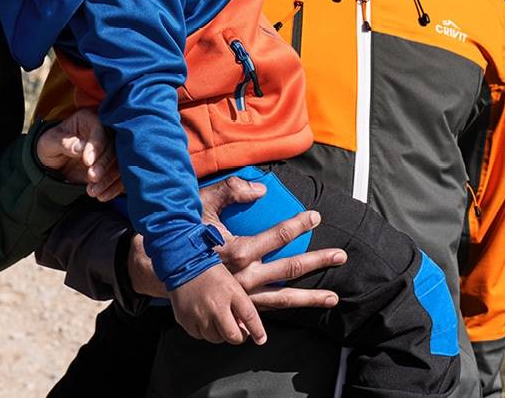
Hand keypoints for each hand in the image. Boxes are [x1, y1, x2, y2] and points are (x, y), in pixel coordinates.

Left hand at [35, 112, 122, 197]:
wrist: (55, 161)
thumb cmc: (51, 145)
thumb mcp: (49, 142)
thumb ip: (64, 143)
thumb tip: (81, 148)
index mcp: (89, 119)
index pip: (99, 129)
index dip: (96, 146)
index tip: (87, 162)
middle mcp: (105, 131)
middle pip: (113, 146)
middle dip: (104, 164)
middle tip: (92, 178)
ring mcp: (111, 149)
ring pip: (120, 162)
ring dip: (109, 179)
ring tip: (92, 191)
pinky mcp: (114, 165)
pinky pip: (121, 176)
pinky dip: (114, 187)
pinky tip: (102, 196)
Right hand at [127, 176, 345, 308]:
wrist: (163, 267)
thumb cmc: (186, 233)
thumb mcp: (203, 203)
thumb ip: (232, 190)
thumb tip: (261, 190)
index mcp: (237, 252)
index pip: (277, 236)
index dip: (298, 225)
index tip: (315, 217)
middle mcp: (243, 278)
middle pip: (288, 270)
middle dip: (317, 261)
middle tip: (341, 255)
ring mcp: (241, 297)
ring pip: (282, 299)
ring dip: (309, 298)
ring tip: (333, 298)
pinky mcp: (236, 309)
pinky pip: (264, 313)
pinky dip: (284, 313)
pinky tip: (299, 313)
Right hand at [168, 263, 265, 344]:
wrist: (183, 262)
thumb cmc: (210, 270)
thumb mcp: (231, 281)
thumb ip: (240, 301)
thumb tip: (245, 325)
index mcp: (231, 291)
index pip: (249, 316)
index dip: (257, 331)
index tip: (261, 339)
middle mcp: (216, 304)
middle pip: (233, 335)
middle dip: (238, 336)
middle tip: (238, 331)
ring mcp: (200, 313)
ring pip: (216, 338)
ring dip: (220, 333)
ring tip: (217, 320)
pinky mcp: (185, 319)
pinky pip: (199, 335)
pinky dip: (203, 331)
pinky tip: (202, 317)